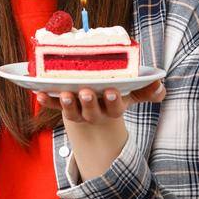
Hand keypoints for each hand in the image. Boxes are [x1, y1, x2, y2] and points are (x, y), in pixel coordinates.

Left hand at [37, 81, 166, 177]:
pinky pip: (52, 106)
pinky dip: (46, 101)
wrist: (95, 110)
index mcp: (113, 108)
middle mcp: (95, 113)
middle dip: (90, 103)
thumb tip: (160, 84)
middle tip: (87, 92)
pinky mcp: (62, 108)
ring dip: (67, 104)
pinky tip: (38, 92)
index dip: (114, 100)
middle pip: (92, 112)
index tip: (112, 90)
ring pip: (72, 112)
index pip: (116, 107)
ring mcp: (78, 112)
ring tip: (64, 93)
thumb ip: (147, 91)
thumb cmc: (114, 96)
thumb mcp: (133, 94)